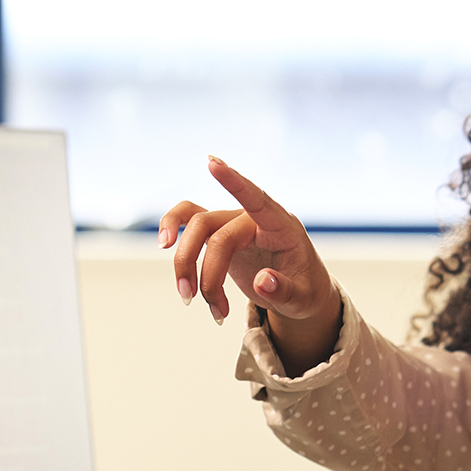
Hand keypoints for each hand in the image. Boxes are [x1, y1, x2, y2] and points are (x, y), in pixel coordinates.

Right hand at [159, 156, 338, 329]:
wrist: (299, 292)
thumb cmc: (305, 289)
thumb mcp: (303, 298)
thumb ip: (285, 290)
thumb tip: (263, 281)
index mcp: (281, 228)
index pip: (257, 199)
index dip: (235, 182)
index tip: (212, 163)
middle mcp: (254, 220)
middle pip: (215, 232)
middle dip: (205, 274)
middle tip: (207, 307)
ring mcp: (234, 224)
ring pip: (195, 228)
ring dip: (185, 264)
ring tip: (189, 298)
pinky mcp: (219, 233)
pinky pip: (188, 219)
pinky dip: (173, 229)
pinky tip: (166, 244)